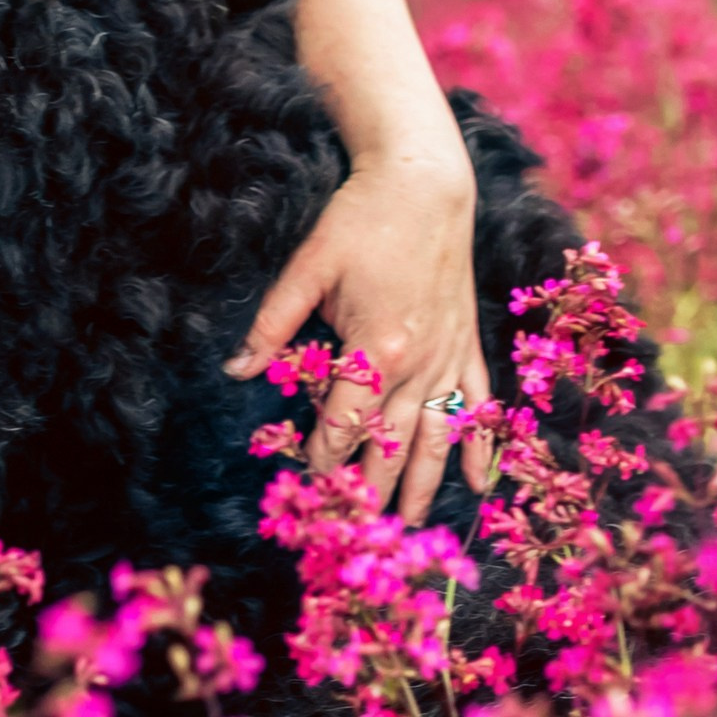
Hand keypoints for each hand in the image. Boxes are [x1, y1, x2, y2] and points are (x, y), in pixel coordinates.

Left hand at [224, 124, 493, 523]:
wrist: (425, 184)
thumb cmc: (361, 220)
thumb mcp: (308, 267)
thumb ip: (273, 324)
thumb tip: (237, 370)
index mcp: (376, 347)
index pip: (344, 423)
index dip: (323, 458)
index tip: (309, 484)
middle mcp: (419, 363)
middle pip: (390, 444)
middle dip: (371, 490)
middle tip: (357, 533)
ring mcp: (449, 357)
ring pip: (436, 437)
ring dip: (423, 485)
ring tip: (410, 526)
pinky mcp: (467, 344)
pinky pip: (478, 406)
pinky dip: (479, 445)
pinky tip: (478, 482)